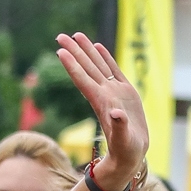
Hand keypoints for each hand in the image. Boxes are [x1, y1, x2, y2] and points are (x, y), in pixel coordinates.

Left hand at [53, 32, 148, 190]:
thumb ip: (120, 127)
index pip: (83, 80)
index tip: (60, 51)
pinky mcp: (126, 93)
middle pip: (86, 68)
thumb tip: (116, 114)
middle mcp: (105, 94)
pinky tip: (98, 46)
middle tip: (59, 35)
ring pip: (98, 66)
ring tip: (76, 35)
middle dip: (74, 51)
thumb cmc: (126, 151)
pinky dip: (105, 57)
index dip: (72, 65)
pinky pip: (113, 70)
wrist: (131, 155)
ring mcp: (114, 92)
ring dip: (87, 50)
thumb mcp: (124, 141)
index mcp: (102, 103)